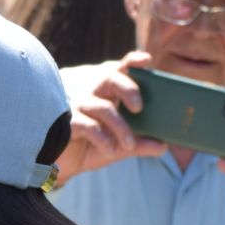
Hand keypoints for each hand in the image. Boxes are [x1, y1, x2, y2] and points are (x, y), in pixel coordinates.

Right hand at [51, 52, 165, 181]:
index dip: (132, 61)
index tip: (147, 60)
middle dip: (129, 89)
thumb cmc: (89, 147)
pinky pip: (89, 125)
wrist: (61, 165)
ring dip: (121, 128)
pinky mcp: (67, 122)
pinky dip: (103, 138)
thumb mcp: (118, 146)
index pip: (118, 68)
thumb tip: (163, 146)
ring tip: (129, 145)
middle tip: (139, 108)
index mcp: (105, 92)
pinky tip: (110, 150)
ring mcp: (77, 105)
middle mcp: (91, 92)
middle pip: (111, 78)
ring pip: (104, 108)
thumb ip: (139, 143)